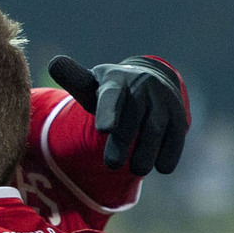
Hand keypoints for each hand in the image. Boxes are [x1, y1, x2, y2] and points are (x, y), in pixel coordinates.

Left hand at [48, 55, 187, 175]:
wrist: (147, 80)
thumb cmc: (110, 89)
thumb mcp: (90, 83)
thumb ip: (73, 79)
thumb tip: (55, 62)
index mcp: (115, 80)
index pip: (111, 96)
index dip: (109, 111)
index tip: (104, 129)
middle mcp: (142, 86)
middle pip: (133, 116)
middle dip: (123, 141)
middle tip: (112, 164)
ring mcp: (162, 99)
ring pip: (156, 126)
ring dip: (148, 149)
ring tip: (137, 170)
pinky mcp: (178, 113)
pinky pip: (176, 133)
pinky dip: (171, 150)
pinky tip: (163, 167)